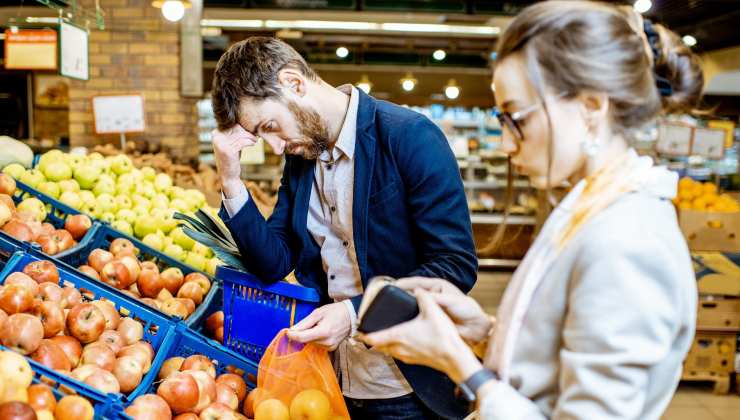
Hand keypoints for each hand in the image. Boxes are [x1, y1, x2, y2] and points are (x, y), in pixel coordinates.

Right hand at [212, 125, 256, 197]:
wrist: (228, 174)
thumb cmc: (232, 157)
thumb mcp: (231, 143)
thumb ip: (235, 133)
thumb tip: (248, 121)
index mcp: (215, 133)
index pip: (232, 124)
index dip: (243, 127)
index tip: (251, 130)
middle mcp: (216, 137)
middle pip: (236, 129)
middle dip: (247, 132)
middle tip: (255, 135)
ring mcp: (221, 144)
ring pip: (241, 135)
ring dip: (250, 137)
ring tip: (255, 140)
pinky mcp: (228, 150)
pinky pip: (242, 142)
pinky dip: (250, 142)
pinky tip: (254, 144)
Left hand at [286, 302, 350, 350]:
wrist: (352, 316)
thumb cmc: (335, 311)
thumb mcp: (318, 313)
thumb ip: (304, 323)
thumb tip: (292, 330)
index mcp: (323, 332)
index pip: (302, 338)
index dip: (293, 335)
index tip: (287, 331)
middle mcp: (327, 342)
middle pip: (306, 341)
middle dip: (303, 333)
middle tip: (308, 324)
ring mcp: (330, 347)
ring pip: (311, 343)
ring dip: (310, 336)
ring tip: (318, 325)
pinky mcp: (332, 348)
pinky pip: (318, 344)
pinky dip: (316, 339)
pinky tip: (322, 331)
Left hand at [358, 290, 481, 383]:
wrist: (455, 358)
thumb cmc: (443, 337)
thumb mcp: (433, 311)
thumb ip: (423, 297)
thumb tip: (417, 289)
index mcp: (399, 335)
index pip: (373, 338)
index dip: (363, 334)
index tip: (358, 329)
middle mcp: (399, 348)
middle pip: (378, 346)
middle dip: (372, 339)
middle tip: (369, 330)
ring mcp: (406, 356)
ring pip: (387, 351)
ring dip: (383, 344)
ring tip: (382, 334)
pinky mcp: (414, 360)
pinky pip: (398, 354)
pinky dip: (393, 348)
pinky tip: (401, 341)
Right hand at [395, 277, 492, 343]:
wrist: (476, 328)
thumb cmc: (468, 309)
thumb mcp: (450, 300)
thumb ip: (435, 298)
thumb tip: (417, 295)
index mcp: (435, 286)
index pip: (414, 282)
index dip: (402, 283)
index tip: (390, 285)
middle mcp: (430, 296)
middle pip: (410, 294)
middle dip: (399, 296)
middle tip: (386, 299)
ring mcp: (429, 308)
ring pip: (411, 307)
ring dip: (402, 309)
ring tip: (390, 312)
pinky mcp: (429, 320)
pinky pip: (415, 319)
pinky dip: (408, 320)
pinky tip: (401, 324)